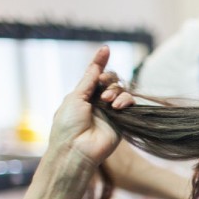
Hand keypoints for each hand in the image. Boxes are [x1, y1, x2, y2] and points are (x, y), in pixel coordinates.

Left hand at [45, 46, 133, 168]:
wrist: (76, 149)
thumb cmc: (68, 125)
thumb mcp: (75, 97)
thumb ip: (89, 80)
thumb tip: (97, 62)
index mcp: (83, 96)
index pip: (95, 75)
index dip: (100, 62)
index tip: (105, 48)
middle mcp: (98, 102)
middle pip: (111, 81)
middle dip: (108, 79)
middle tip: (102, 86)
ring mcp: (111, 112)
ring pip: (121, 90)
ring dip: (115, 91)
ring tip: (107, 102)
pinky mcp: (122, 121)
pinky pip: (129, 103)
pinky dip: (125, 101)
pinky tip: (117, 107)